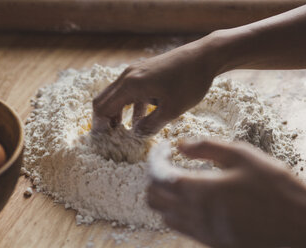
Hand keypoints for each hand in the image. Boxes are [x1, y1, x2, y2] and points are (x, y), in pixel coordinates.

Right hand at [92, 39, 220, 135]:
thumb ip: (151, 125)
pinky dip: (130, 106)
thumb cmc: (190, 82)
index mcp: (130, 84)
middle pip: (105, 100)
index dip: (100, 126)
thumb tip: (136, 136)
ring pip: (117, 96)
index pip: (103, 107)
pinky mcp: (145, 72)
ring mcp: (136, 72)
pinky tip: (141, 119)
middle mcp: (128, 76)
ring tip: (125, 132)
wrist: (205, 56)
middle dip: (106, 120)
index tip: (103, 141)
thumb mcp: (172, 110)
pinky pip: (130, 91)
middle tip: (111, 138)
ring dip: (118, 114)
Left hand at [148, 140, 305, 247]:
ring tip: (178, 179)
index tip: (164, 149)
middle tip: (167, 163)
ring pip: (164, 215)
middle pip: (153, 199)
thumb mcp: (244, 157)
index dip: (155, 160)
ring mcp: (202, 232)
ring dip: (164, 196)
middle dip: (154, 178)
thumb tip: (181, 144)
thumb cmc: (276, 189)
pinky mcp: (211, 242)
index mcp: (201, 191)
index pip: (158, 177)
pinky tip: (194, 198)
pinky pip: (181, 227)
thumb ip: (207, 148)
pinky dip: (177, 211)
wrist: (302, 230)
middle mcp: (195, 215)